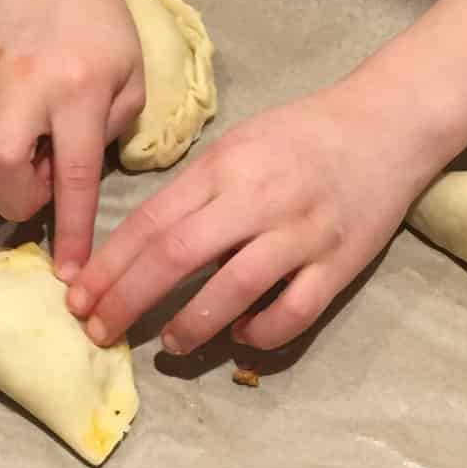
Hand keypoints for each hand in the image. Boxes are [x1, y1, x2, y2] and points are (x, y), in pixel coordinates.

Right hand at [0, 0, 144, 277]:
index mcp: (79, 90)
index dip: (70, 230)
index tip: (68, 276)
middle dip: (16, 199)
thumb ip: (110, 136)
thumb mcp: (132, 83)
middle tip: (35, 185)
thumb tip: (68, 185)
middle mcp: (23, 84)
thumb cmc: (103, 33)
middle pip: (0, 165)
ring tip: (8, 164)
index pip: (75, 174)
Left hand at [67, 80, 443, 352]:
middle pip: (177, 256)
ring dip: (192, 324)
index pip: (151, 221)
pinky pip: (296, 310)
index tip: (78, 297)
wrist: (388, 123)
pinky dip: (263, 331)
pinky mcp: (341, 263)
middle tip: (99, 332)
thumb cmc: (304, 134)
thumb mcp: (239, 144)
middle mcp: (258, 198)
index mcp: (225, 166)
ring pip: (234, 289)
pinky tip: (243, 337)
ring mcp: (302, 233)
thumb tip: (146, 248)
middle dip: (128, 300)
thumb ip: (197, 191)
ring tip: (170, 345)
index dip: (109, 265)